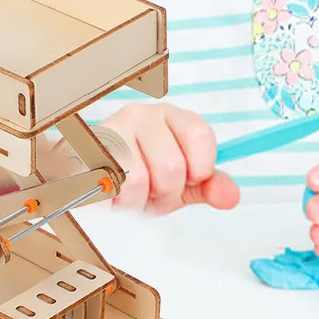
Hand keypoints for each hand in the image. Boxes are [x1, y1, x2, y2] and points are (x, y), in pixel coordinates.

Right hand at [98, 103, 239, 213]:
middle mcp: (140, 115)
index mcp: (170, 117)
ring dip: (138, 200)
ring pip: (140, 179)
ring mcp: (111, 130)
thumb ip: (208, 186)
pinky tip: (115, 195)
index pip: (200, 133)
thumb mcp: (181, 183)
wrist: (93, 181)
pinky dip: (117, 202)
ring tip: (132, 192)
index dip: (200, 168)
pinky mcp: (87, 152)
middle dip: (166, 191)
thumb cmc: (139, 178)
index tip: (190, 178)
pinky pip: (110, 187)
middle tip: (154, 189)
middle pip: (172, 165)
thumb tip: (231, 195)